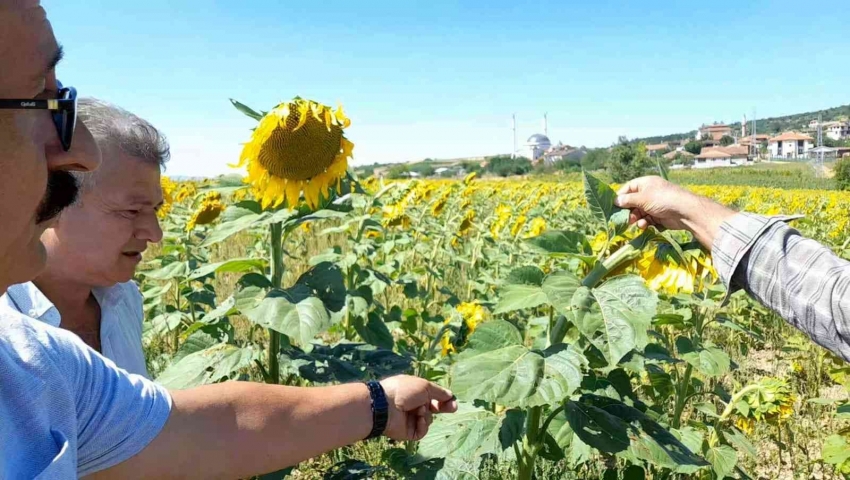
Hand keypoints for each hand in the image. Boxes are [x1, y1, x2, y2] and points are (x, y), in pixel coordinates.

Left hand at [379, 375, 457, 440]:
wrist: (386, 406)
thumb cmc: (404, 391)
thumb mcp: (424, 386)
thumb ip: (439, 392)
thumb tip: (450, 395)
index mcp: (415, 392)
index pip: (433, 396)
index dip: (444, 399)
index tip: (453, 402)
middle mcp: (414, 405)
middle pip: (433, 408)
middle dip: (443, 408)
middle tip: (452, 408)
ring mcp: (411, 419)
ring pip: (429, 419)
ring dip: (427, 414)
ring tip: (419, 410)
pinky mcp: (409, 432)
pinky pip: (423, 430)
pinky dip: (423, 424)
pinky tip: (418, 419)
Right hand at [614, 176, 735, 248]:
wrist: (684, 211)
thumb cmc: (662, 199)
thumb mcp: (642, 198)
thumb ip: (627, 200)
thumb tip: (615, 201)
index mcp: (645, 183)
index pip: (628, 188)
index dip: (621, 197)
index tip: (614, 206)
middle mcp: (649, 193)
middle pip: (632, 202)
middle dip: (628, 211)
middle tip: (624, 219)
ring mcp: (654, 205)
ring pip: (639, 212)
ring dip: (636, 218)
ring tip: (636, 222)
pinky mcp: (658, 216)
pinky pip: (647, 219)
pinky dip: (644, 223)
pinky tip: (645, 225)